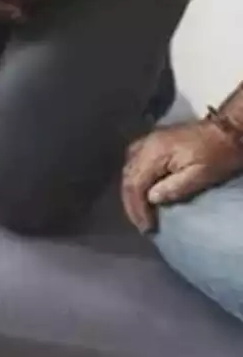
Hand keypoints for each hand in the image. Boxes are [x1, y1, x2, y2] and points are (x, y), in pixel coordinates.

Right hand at [122, 120, 242, 232]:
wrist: (229, 129)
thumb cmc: (218, 153)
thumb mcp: (202, 174)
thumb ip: (174, 187)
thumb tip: (151, 198)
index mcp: (154, 153)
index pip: (135, 185)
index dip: (137, 208)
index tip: (147, 227)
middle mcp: (145, 145)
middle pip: (128, 178)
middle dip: (132, 204)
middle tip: (141, 224)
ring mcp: (147, 141)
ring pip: (128, 169)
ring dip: (131, 192)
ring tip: (138, 210)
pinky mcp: (153, 140)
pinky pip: (133, 161)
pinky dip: (134, 178)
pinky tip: (140, 189)